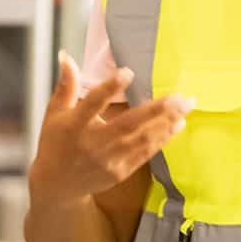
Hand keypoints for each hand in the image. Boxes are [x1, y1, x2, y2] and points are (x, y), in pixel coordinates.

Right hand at [28, 53, 193, 207]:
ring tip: (186, 106)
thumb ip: (66, 85)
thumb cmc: (55, 143)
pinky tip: (177, 125)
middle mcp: (93, 143)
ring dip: (167, 123)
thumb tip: (66, 56)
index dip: (110, 88)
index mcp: (74, 125)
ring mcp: (108, 160)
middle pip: (128, 124)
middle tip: (180, 96)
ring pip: (142, 139)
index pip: (93, 103)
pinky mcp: (120, 172)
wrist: (57, 186)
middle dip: (157, 110)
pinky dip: (163, 139)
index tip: (129, 72)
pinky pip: (145, 154)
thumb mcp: (54, 112)